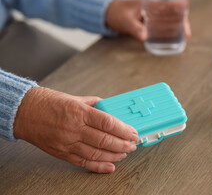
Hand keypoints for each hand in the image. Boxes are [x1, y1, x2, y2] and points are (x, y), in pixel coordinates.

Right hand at [13, 87, 137, 172]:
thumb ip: (95, 104)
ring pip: (97, 153)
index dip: (124, 130)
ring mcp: (68, 143)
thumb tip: (110, 109)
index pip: (108, 123)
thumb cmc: (49, 103)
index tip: (133, 132)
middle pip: (105, 140)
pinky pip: (83, 162)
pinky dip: (99, 166)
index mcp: (79, 112)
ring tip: (125, 153)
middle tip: (133, 144)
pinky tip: (110, 166)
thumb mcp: (75, 98)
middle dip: (123, 144)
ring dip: (115, 155)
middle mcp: (74, 128)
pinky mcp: (62, 153)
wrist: (24, 112)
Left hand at [105, 0, 191, 40]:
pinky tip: (176, 39)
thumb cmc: (117, 13)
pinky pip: (165, 24)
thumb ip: (134, 28)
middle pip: (175, 11)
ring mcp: (154, 14)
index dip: (181, 9)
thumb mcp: (125, 21)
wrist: (109, 13)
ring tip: (185, 38)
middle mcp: (155, 7)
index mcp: (151, 2)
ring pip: (172, 19)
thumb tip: (145, 37)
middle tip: (187, 35)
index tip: (186, 18)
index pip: (171, 2)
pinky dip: (172, 30)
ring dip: (180, 26)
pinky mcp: (152, 21)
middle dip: (183, 21)